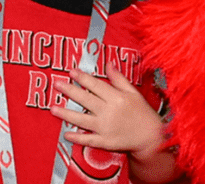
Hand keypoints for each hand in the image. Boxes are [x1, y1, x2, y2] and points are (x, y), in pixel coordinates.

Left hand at [49, 66, 166, 160]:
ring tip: (52, 108)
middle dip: (69, 91)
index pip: (96, 85)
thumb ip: (119, 79)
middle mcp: (109, 112)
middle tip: (56, 84)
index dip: (82, 78)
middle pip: (85, 100)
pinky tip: (66, 134)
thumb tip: (108, 64)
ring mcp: (106, 128)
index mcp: (116, 98)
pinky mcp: (105, 142)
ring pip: (82, 120)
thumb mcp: (133, 93)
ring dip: (66, 114)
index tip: (71, 72)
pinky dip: (77, 138)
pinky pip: (88, 140)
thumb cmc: (142, 113)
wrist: (152, 137)